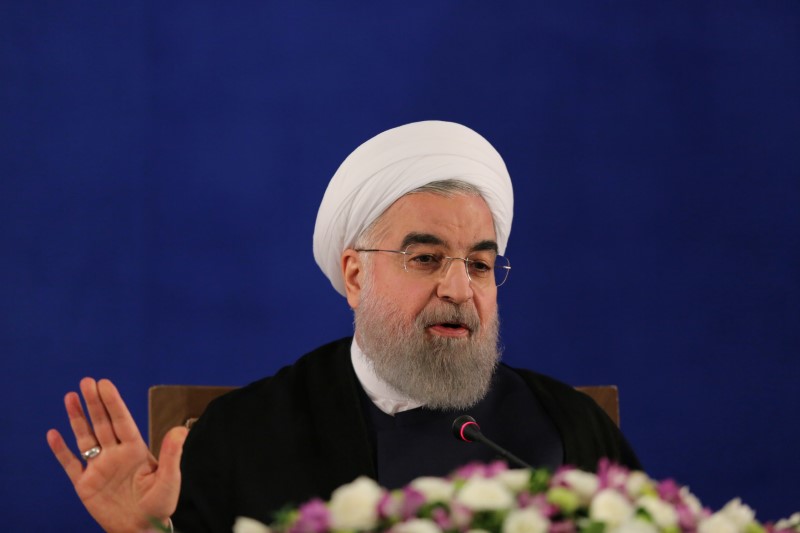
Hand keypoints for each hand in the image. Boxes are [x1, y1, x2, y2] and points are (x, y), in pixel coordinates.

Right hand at [47, 378, 188, 532]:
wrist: (141, 529)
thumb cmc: (160, 505)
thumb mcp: (169, 480)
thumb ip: (172, 454)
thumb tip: (181, 429)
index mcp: (135, 450)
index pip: (122, 421)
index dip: (113, 403)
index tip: (104, 384)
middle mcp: (115, 454)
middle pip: (102, 424)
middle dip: (94, 403)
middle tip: (86, 381)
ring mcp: (98, 467)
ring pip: (85, 438)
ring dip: (77, 418)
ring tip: (70, 397)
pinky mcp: (85, 484)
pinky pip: (70, 464)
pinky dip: (61, 450)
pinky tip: (53, 434)